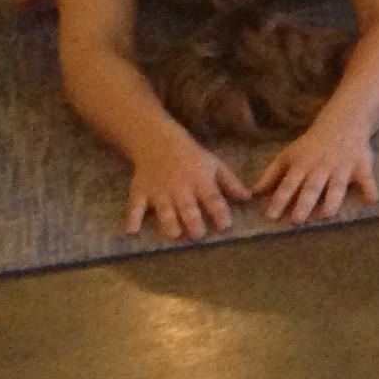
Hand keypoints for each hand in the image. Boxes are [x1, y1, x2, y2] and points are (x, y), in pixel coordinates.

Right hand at [125, 132, 251, 241]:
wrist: (158, 142)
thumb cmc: (191, 157)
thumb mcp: (214, 165)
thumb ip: (230, 183)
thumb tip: (248, 197)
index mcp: (200, 181)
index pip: (213, 198)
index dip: (219, 212)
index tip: (225, 226)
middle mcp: (180, 188)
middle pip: (188, 208)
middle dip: (193, 222)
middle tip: (198, 236)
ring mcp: (159, 192)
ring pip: (164, 210)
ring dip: (168, 223)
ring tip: (174, 235)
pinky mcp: (141, 192)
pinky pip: (135, 206)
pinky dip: (132, 218)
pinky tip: (131, 231)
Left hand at [254, 120, 378, 224]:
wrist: (342, 123)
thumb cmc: (311, 145)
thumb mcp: (288, 156)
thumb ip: (271, 175)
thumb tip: (252, 194)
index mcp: (302, 166)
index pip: (288, 185)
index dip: (279, 200)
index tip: (270, 216)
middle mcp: (321, 168)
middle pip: (311, 188)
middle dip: (304, 203)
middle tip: (297, 220)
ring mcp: (342, 168)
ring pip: (336, 186)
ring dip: (332, 200)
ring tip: (327, 214)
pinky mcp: (361, 167)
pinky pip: (367, 179)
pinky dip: (370, 188)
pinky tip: (372, 199)